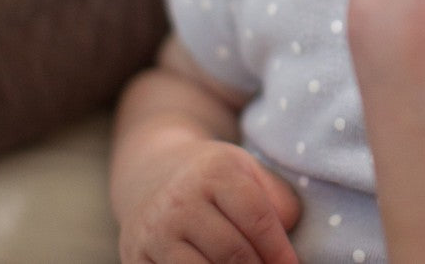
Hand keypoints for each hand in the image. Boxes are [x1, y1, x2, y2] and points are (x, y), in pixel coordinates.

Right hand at [117, 139, 299, 262]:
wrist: (151, 172)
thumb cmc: (212, 177)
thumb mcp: (246, 170)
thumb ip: (276, 197)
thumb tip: (288, 233)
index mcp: (215, 172)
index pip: (256, 216)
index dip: (279, 248)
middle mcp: (181, 201)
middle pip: (232, 252)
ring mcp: (156, 233)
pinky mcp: (136, 259)